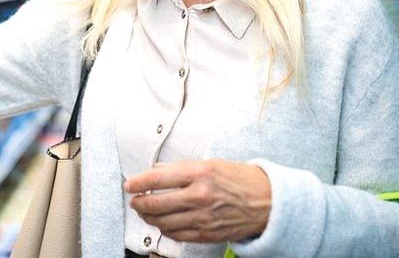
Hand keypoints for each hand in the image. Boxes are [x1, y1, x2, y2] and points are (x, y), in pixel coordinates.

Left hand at [123, 160, 270, 243]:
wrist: (269, 203)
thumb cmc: (241, 180)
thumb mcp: (212, 163)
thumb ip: (182, 168)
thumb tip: (157, 171)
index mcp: (200, 173)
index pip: (157, 178)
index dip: (138, 182)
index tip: (129, 184)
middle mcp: (200, 196)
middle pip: (155, 203)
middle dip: (138, 202)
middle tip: (134, 199)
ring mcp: (203, 218)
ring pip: (163, 222)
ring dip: (148, 217)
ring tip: (145, 211)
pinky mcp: (207, 234)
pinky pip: (177, 234)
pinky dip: (165, 229)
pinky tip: (163, 223)